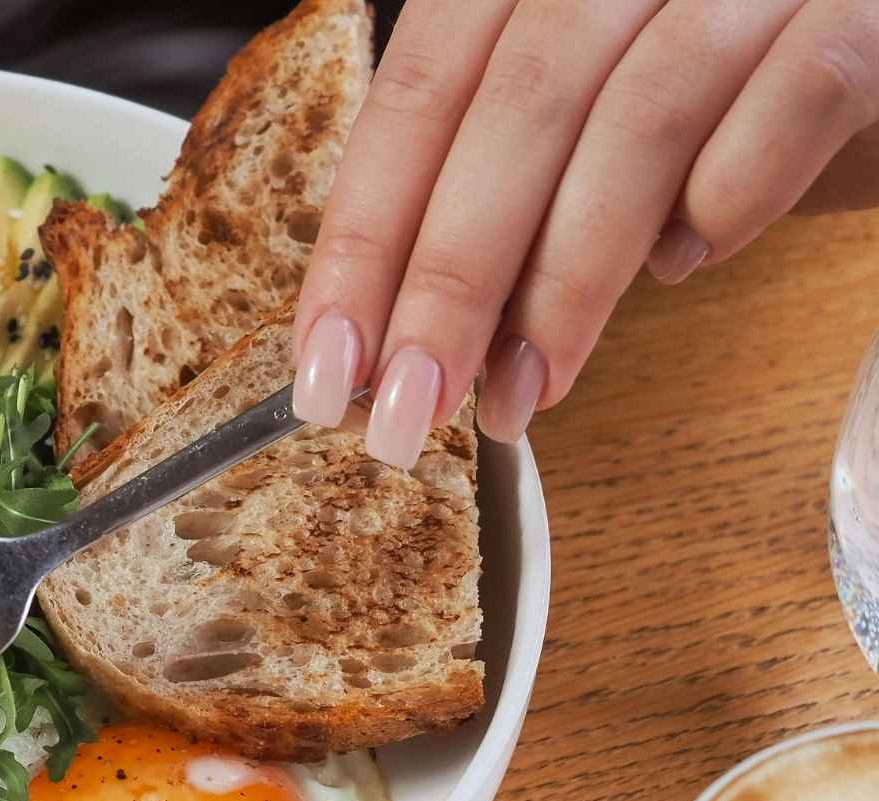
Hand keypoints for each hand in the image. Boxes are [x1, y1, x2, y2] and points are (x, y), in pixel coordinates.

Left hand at [291, 0, 878, 467]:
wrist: (875, 25)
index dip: (364, 233)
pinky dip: (729, 197)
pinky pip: (795, 98)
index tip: (327, 364)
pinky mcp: (864, 9)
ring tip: (522, 392)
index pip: (418, 90)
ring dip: (566, 280)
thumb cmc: (722, 81)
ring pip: (636, 120)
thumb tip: (405, 335)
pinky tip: (687, 263)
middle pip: (514, 112)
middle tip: (409, 409)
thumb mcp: (587, 114)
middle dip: (447, 280)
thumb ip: (505, 186)